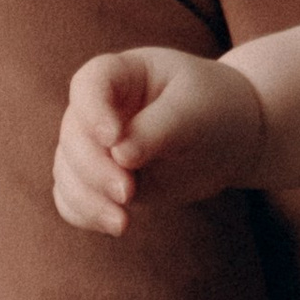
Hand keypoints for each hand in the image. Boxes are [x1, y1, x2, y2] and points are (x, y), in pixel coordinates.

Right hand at [53, 45, 266, 230]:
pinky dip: (85, 213)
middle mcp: (99, 108)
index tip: (113, 139)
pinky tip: (115, 225)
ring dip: (87, 198)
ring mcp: (95, 145)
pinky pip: (73, 198)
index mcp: (122, 74)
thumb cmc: (216, 110)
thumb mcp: (196, 112)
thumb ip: (158, 129)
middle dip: (95, 168)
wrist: (231, 140)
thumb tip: (119, 155)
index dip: (92, 111)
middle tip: (128, 193)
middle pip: (73, 135)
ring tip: (122, 223)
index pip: (89, 85)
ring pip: (68, 171)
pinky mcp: (100, 178)